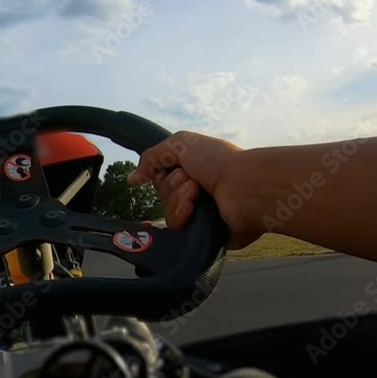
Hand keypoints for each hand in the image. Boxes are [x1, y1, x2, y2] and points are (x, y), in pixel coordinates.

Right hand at [128, 131, 258, 247]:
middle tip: (191, 181)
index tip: (171, 169)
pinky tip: (194, 209)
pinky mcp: (202, 232)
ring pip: (168, 211)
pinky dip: (181, 215)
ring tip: (196, 193)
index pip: (162, 177)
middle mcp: (198, 191)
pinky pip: (176, 228)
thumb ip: (151, 157)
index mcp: (195, 169)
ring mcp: (201, 212)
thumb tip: (132, 180)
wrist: (244, 188)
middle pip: (163, 194)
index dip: (161, 173)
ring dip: (177, 199)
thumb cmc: (218, 161)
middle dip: (171, 186)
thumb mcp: (180, 144)